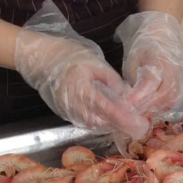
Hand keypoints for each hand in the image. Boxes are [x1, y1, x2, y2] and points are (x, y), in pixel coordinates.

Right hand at [15, 1, 149, 138]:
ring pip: (95, 126)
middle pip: (103, 123)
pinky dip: (101, 123)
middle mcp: (75, 106)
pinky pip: (87, 123)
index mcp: (83, 91)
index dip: (125, 119)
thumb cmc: (70, 57)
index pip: (108, 111)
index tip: (139, 123)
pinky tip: (112, 118)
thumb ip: (112, 80)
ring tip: (129, 121)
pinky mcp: (67, 114)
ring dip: (112, 126)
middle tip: (139, 124)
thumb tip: (127, 95)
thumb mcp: (96, 63)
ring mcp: (69, 112)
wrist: (43, 60)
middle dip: (121, 125)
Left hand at [116, 12, 182, 115]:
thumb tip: (129, 100)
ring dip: (156, 109)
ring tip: (141, 111)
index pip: (150, 83)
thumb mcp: (133, 57)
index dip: (138, 97)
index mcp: (160, 59)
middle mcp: (175, 69)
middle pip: (163, 96)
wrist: (163, 32)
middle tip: (131, 112)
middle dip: (146, 107)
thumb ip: (133, 78)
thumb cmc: (145, 44)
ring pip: (171, 101)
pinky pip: (176, 100)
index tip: (126, 105)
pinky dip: (164, 106)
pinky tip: (152, 107)